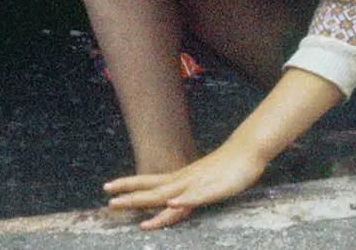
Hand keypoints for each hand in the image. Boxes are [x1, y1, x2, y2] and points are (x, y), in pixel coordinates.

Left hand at [103, 144, 265, 230]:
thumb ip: (188, 189)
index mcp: (181, 178)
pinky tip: (173, 204)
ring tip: (130, 205)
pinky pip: (198, 197)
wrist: (249, 150)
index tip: (106, 187)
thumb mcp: (203, 179)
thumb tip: (174, 197)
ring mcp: (198, 184)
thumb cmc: (227, 166)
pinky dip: (184, 200)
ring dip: (148, 200)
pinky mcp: (214, 189)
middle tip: (109, 202)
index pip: (149, 181)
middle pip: (154, 190)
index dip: (128, 184)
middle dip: (131, 197)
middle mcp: (185, 180)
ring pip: (170, 195)